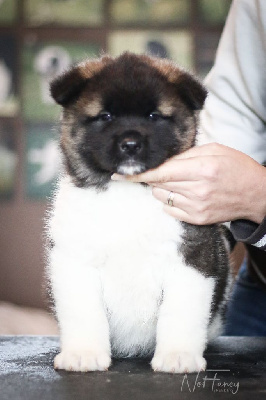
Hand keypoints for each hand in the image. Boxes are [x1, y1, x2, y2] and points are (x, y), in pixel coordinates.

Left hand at [112, 143, 265, 224]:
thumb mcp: (215, 150)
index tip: (119, 174)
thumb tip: (162, 159)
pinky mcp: (197, 219)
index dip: (137, 174)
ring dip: (162, 188)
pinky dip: (169, 200)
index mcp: (201, 169)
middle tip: (161, 171)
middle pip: (157, 185)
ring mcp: (196, 208)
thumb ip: (186, 154)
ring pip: (160, 197)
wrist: (256, 195)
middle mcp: (196, 191)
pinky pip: (169, 210)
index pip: (160, 173)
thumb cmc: (237, 168)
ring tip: (179, 182)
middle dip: (152, 177)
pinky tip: (183, 194)